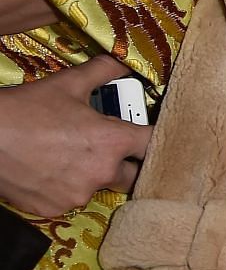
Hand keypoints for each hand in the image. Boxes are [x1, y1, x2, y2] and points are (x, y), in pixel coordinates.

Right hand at [0, 57, 149, 217]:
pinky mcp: (55, 209)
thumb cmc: (25, 111)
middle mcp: (101, 172)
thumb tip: (123, 61)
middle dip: (127, 161)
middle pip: (134, 173)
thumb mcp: (68, 83)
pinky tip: (54, 170)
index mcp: (112, 142)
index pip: (154, 144)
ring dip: (95, 174)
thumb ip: (103, 71)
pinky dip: (68, 186)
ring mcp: (78, 194)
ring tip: (73, 155)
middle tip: (113, 148)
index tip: (152, 134)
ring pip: (100, 186)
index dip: (156, 137)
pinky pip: (73, 198)